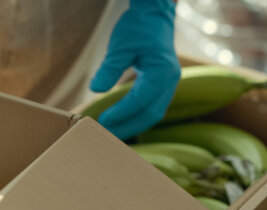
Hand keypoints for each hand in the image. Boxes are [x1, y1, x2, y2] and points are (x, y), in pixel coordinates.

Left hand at [90, 0, 180, 139]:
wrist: (154, 17)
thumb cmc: (138, 28)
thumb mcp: (120, 45)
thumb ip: (109, 68)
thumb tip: (95, 89)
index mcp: (162, 72)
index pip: (141, 100)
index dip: (121, 113)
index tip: (102, 120)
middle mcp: (170, 81)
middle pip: (151, 114)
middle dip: (127, 127)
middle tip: (104, 134)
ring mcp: (169, 85)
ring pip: (153, 114)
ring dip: (132, 125)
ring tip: (110, 132)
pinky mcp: (163, 87)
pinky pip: (151, 107)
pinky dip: (136, 117)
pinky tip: (120, 122)